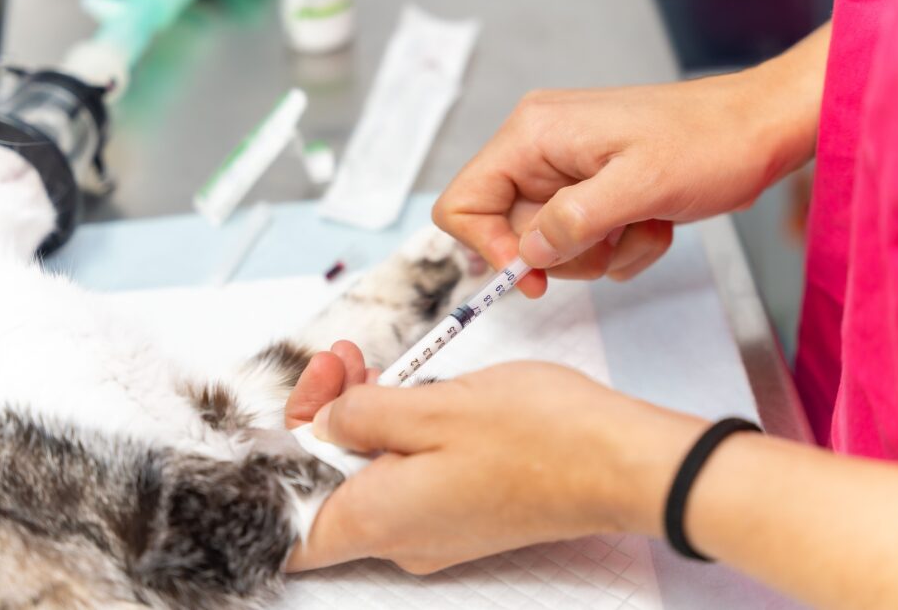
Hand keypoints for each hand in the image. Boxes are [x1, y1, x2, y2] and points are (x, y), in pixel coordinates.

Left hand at [285, 349, 705, 573]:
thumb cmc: (538, 435)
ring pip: (373, 476)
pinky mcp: (468, 514)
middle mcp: (403, 537)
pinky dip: (403, 435)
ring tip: (377, 366)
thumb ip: (362, 416)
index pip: (287, 526)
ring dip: (365, 419)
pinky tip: (419, 395)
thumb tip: (326, 423)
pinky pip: (413, 478)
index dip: (275, 465)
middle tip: (343, 360)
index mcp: (380, 517)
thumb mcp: (433, 406)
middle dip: (325, 417)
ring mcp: (438, 530)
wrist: (621, 462)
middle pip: (329, 486)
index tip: (299, 405)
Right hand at [433, 25, 828, 296]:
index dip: (488, 247)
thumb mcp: (640, 185)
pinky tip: (654, 221)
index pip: (462, 202)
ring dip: (601, 252)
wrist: (759, 130)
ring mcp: (566, 171)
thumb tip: (527, 253)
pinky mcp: (593, 191)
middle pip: (510, 232)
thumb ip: (574, 221)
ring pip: (550, 246)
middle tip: (613, 237)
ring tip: (643, 221)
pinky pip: (584, 244)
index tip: (533, 275)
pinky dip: (621, 247)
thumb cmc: (709, 142)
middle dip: (564, 253)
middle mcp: (540, 150)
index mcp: (533, 135)